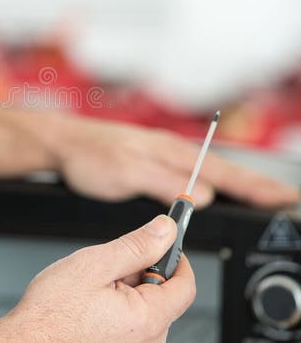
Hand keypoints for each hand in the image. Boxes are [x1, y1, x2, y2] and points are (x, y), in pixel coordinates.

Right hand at [2, 215, 193, 342]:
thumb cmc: (50, 314)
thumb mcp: (96, 263)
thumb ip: (138, 245)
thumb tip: (165, 231)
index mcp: (150, 321)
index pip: (186, 285)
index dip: (176, 257)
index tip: (162, 242)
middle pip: (163, 298)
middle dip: (141, 275)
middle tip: (108, 266)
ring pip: (144, 312)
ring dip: (126, 293)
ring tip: (91, 289)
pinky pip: (129, 329)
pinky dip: (117, 311)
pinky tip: (87, 307)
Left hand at [49, 116, 298, 207]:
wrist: (63, 144)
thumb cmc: (90, 155)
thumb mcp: (127, 173)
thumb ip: (165, 184)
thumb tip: (202, 197)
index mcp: (171, 153)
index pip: (222, 174)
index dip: (254, 187)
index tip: (280, 197)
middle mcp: (171, 152)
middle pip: (224, 171)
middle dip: (257, 184)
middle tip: (284, 198)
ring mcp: (164, 156)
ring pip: (211, 172)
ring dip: (239, 183)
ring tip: (263, 194)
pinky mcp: (153, 163)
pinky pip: (194, 174)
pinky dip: (215, 182)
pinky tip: (217, 189)